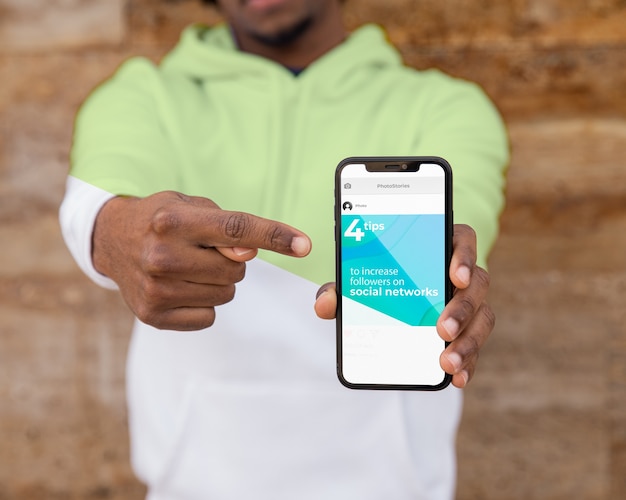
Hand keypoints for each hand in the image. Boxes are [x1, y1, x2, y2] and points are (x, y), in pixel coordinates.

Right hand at [93, 191, 310, 330]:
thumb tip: (249, 254)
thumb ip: (227, 227)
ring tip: (189, 266)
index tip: (304, 245)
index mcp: (173, 221)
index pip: (236, 229)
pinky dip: (203, 302)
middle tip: (204, 251)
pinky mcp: (153, 315)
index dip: (274, 236)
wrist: (112, 241)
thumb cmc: (162, 220)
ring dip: (218, 281)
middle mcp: (162, 255)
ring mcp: (156, 289)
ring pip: (226, 293)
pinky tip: (179, 286)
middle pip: (237, 269)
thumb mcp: (191, 207)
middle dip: (232, 260)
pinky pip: (209, 316)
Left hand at [314, 223, 494, 388]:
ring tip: (447, 362)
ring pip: (482, 316)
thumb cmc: (375, 284)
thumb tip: (325, 304)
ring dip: (468, 341)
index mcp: (437, 248)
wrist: (383, 305)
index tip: (455, 276)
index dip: (465, 255)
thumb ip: (341, 291)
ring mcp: (467, 302)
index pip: (463, 240)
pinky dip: (469, 362)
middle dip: (463, 308)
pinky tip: (456, 377)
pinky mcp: (467, 330)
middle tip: (442, 329)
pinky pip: (476, 344)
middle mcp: (459, 274)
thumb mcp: (356, 285)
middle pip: (478, 283)